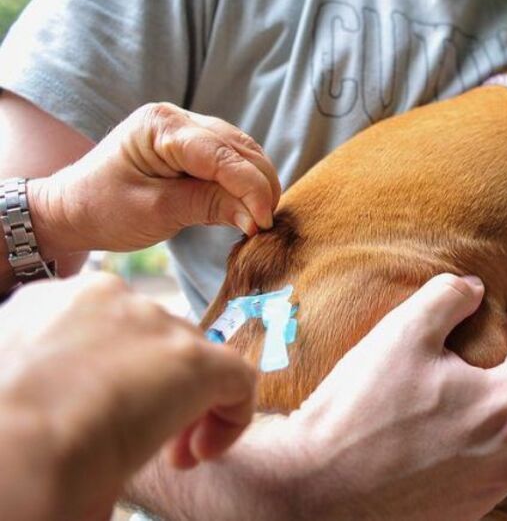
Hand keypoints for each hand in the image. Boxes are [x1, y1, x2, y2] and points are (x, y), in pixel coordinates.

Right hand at [0, 273, 256, 520]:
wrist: (6, 451)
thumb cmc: (1, 440)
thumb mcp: (22, 387)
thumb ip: (61, 381)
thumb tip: (85, 407)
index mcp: (49, 304)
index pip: (106, 323)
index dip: (119, 371)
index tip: (102, 418)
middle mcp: (103, 297)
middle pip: (155, 338)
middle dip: (156, 388)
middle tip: (140, 442)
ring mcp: (151, 322)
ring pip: (193, 356)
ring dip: (188, 405)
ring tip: (170, 454)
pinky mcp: (193, 358)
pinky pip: (237, 379)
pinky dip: (230, 418)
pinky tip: (199, 454)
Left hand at [30, 102, 280, 254]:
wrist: (71, 209)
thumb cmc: (103, 210)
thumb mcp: (156, 212)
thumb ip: (208, 207)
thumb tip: (257, 218)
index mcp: (161, 126)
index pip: (222, 155)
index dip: (250, 188)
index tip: (264, 222)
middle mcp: (178, 117)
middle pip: (240, 148)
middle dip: (260, 185)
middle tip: (267, 224)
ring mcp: (187, 127)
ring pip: (242, 151)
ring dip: (257, 183)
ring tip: (261, 218)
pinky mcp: (193, 144)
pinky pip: (232, 158)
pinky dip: (246, 181)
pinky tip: (249, 205)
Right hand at [190, 274, 506, 520]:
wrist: (314, 486)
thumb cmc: (360, 408)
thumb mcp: (403, 331)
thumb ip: (447, 298)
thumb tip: (474, 289)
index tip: (505, 319)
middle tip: (491, 362)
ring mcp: (492, 491)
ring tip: (467, 399)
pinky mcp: (467, 514)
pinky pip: (494, 475)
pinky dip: (483, 451)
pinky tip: (445, 437)